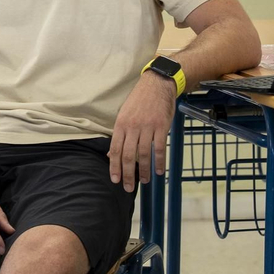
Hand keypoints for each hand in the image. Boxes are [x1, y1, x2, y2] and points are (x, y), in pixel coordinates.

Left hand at [109, 72, 177, 191]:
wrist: (157, 85)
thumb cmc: (139, 101)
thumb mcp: (124, 115)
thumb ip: (119, 135)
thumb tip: (112, 154)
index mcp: (120, 125)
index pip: (115, 150)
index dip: (115, 166)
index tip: (115, 180)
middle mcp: (132, 127)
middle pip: (128, 155)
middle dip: (127, 174)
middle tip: (128, 187)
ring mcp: (147, 127)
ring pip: (144, 154)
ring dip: (144, 170)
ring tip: (145, 181)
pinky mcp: (161, 126)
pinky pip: (159, 148)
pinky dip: (159, 161)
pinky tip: (160, 171)